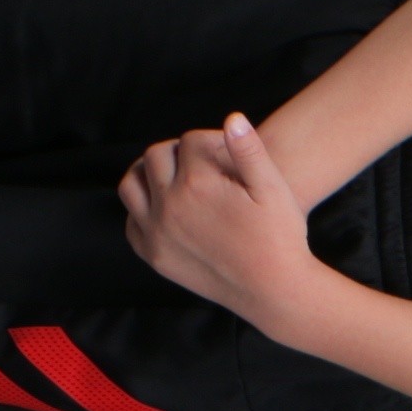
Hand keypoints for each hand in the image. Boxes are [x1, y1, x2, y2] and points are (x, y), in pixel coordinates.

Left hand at [120, 114, 323, 327]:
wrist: (273, 291)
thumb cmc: (279, 236)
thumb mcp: (273, 188)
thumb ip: (249, 150)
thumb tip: (232, 119)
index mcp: (198, 184)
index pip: (191, 141)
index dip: (212, 140)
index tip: (228, 153)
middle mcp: (169, 205)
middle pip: (156, 156)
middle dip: (179, 152)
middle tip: (202, 162)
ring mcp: (157, 232)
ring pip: (131, 185)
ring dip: (149, 173)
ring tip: (173, 176)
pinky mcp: (154, 255)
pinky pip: (132, 221)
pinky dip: (143, 208)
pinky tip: (168, 209)